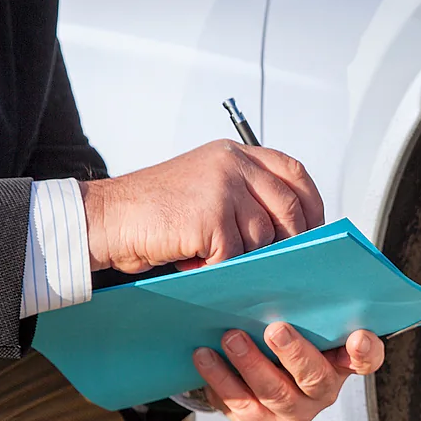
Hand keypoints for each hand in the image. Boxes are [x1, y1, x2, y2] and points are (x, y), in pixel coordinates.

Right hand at [80, 140, 322, 273]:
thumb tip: (292, 230)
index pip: (293, 172)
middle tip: (277, 262)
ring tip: (209, 256)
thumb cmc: (155, 212)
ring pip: (262, 236)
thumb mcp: (206, 188)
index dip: (311, 204)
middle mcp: (233, 164)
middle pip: (288, 207)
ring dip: (241, 257)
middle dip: (288, 240)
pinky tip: (194, 260)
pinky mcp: (212, 215)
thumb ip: (245, 195)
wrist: (107, 218)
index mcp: (235, 154)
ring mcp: (223, 187)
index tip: (313, 230)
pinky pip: (236, 254)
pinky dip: (218, 266)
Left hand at [192, 323, 384, 420]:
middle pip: (315, 378)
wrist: (250, 373)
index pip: (366, 359)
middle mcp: (321, 391)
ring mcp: (291, 411)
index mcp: (340, 362)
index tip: (357, 335)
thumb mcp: (299, 320)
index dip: (365, 350)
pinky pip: (240, 404)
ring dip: (251, 363)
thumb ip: (304, 305)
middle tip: (275, 329)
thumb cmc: (282, 335)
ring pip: (274, 393)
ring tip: (231, 337)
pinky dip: (220, 378)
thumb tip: (291, 262)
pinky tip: (205, 356)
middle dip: (295, 354)